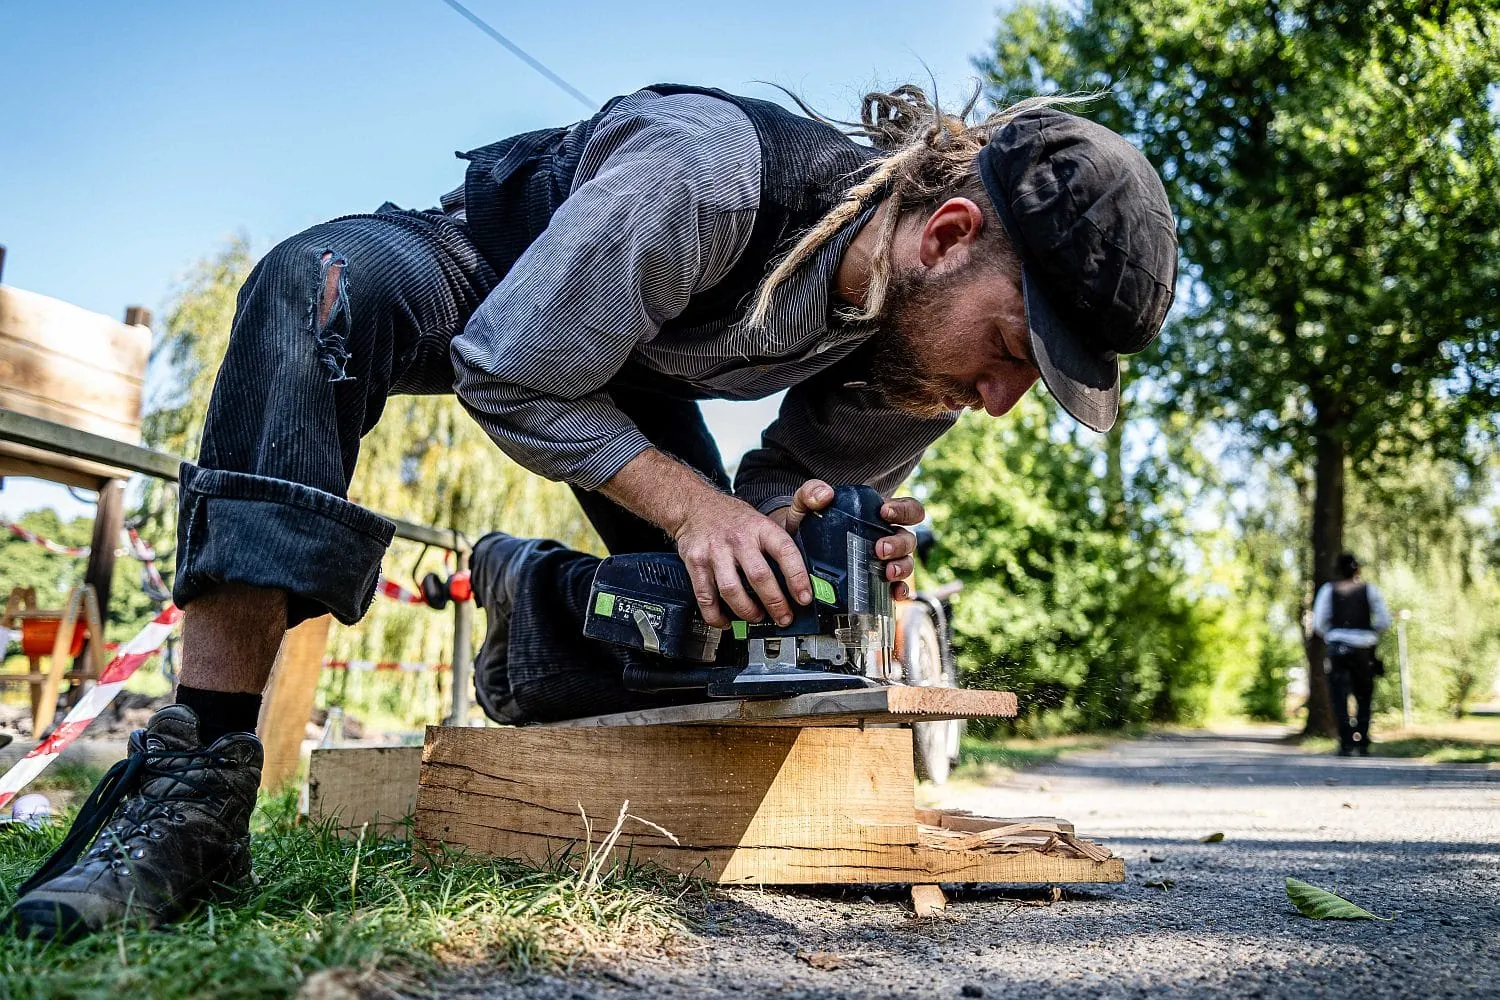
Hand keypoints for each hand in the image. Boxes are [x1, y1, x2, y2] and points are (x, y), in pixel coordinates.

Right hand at [673, 491, 811, 628]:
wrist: (695, 506)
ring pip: (732, 590)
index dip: (797, 577)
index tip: (805, 598)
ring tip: (757, 617)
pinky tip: (726, 621)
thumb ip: (776, 547)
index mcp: (760, 527)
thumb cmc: (732, 519)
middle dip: (775, 603)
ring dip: (747, 611)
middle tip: (784, 617)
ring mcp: (715, 551)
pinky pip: (706, 597)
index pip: (785, 551)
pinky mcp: (696, 563)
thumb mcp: (760, 522)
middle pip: (759, 576)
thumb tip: (799, 580)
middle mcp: (738, 538)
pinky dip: (716, 616)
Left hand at [769, 480, 924, 601]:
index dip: (903, 510)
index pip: (906, 509)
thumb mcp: (804, 506)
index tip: (884, 512)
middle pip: (908, 539)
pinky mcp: (877, 584)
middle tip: (880, 548)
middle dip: (898, 543)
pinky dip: (900, 591)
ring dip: (902, 567)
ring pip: (906, 563)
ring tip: (887, 572)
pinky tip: (894, 593)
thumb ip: (810, 493)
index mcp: (876, 516)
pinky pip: (898, 588)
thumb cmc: (806, 526)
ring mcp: (884, 562)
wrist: (791, 556)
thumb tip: (826, 494)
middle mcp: (886, 538)